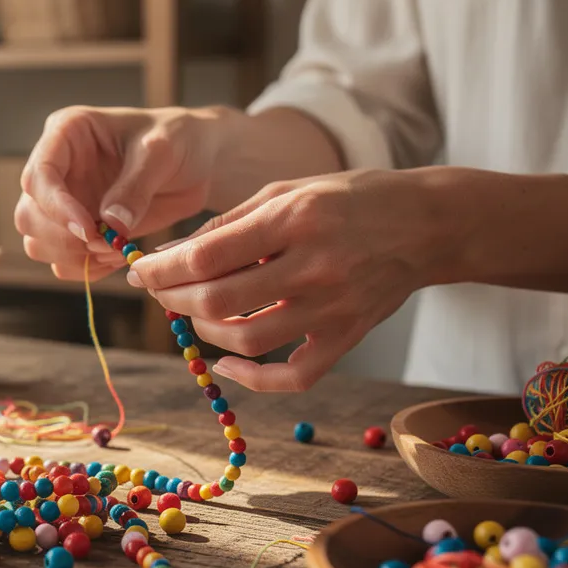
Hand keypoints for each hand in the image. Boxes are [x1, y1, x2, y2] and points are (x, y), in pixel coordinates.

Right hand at [14, 105, 226, 280]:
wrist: (195, 162)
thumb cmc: (177, 140)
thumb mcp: (161, 152)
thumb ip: (136, 186)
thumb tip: (111, 225)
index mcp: (66, 133)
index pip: (39, 175)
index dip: (56, 207)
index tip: (88, 230)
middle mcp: (57, 169)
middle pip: (29, 215)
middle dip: (63, 238)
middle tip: (106, 245)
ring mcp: (64, 202)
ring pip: (37, 242)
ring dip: (72, 257)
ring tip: (114, 251)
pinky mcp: (77, 229)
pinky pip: (62, 260)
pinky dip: (84, 268)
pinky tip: (115, 258)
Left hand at [128, 169, 463, 391]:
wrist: (428, 224)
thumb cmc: (347, 199)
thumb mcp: (285, 190)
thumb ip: (227, 223)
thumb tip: (169, 256)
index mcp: (294, 218)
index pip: (207, 255)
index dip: (161, 269)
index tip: (139, 271)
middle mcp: (313, 265)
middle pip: (219, 302)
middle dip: (174, 300)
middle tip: (160, 291)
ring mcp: (332, 308)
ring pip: (247, 340)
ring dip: (203, 333)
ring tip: (191, 315)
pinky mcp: (346, 337)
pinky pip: (291, 376)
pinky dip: (250, 378)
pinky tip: (226, 363)